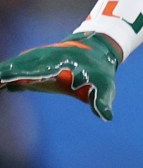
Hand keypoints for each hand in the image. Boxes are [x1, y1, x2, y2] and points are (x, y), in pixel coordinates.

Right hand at [0, 31, 121, 120]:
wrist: (95, 51)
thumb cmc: (100, 71)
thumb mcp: (105, 86)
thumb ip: (102, 101)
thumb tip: (106, 116)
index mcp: (59, 64)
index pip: (35, 71)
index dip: (19, 76)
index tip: (6, 81)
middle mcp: (43, 60)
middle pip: (18, 68)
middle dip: (4, 75)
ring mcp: (36, 61)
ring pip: (14, 67)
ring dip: (3, 75)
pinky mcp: (33, 66)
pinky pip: (15, 70)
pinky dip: (6, 75)